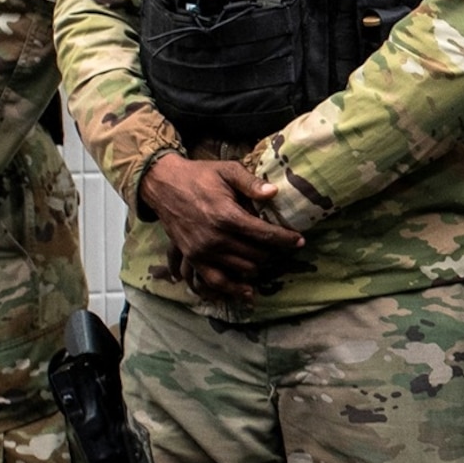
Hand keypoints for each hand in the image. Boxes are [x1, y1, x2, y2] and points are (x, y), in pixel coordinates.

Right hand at [140, 155, 303, 303]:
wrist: (163, 185)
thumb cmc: (199, 176)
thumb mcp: (226, 170)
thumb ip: (250, 183)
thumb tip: (274, 193)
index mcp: (226, 216)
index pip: (264, 235)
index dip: (285, 240)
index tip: (300, 241)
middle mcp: (216, 238)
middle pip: (256, 255)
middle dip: (274, 252)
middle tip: (282, 247)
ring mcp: (203, 251)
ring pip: (242, 269)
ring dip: (259, 266)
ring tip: (268, 259)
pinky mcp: (193, 258)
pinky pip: (216, 281)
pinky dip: (234, 288)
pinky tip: (249, 292)